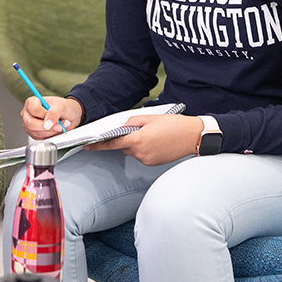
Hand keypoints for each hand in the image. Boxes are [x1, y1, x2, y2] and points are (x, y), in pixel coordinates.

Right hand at [20, 96, 81, 140]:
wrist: (67, 115)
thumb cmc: (61, 107)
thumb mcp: (60, 106)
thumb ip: (54, 112)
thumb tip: (48, 123)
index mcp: (31, 103)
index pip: (34, 109)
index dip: (45, 115)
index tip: (55, 119)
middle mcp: (27, 114)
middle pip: (31, 124)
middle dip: (48, 127)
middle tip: (60, 126)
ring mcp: (29, 125)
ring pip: (37, 133)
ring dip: (52, 131)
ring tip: (61, 126)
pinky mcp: (33, 134)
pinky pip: (41, 139)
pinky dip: (51, 135)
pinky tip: (56, 130)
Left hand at [88, 113, 202, 165]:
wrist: (194, 137)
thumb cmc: (174, 125)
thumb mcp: (150, 118)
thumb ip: (132, 121)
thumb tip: (123, 127)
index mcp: (137, 140)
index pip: (112, 143)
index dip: (98, 144)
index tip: (87, 145)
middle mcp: (140, 153)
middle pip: (123, 147)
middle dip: (126, 138)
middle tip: (139, 128)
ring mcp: (147, 160)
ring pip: (133, 151)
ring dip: (136, 143)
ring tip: (153, 134)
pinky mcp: (153, 164)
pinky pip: (142, 155)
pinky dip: (144, 148)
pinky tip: (156, 141)